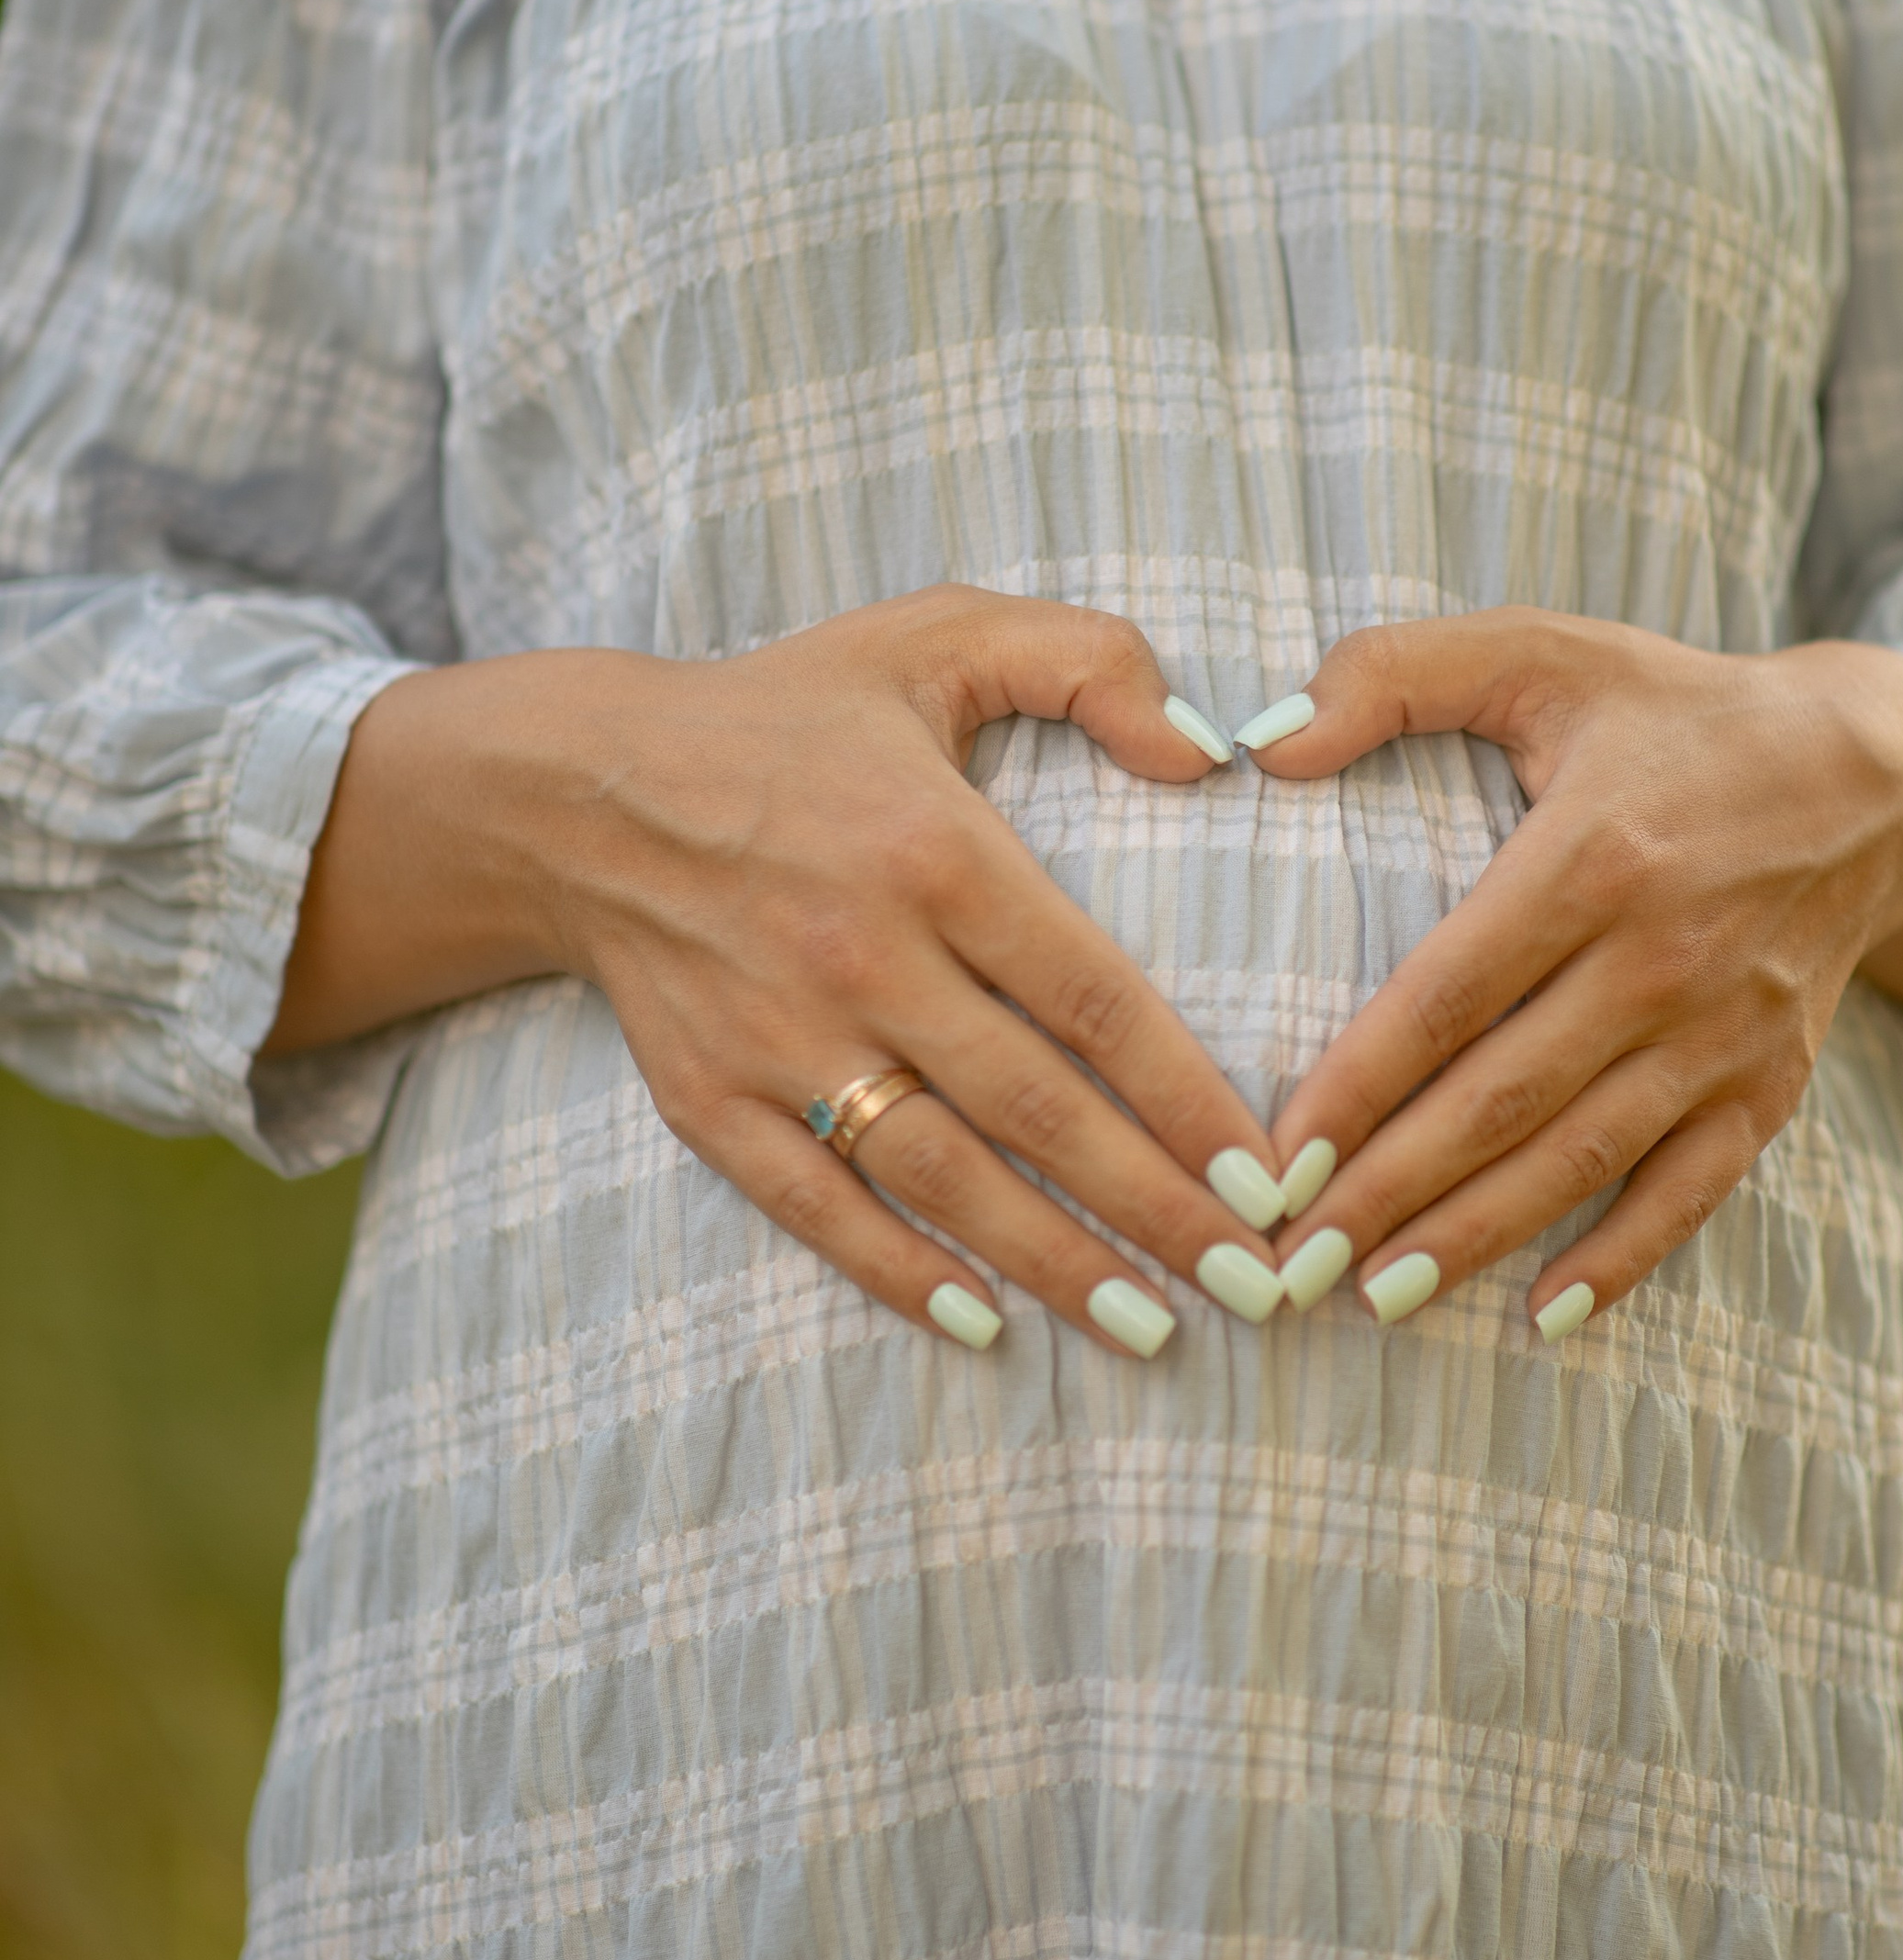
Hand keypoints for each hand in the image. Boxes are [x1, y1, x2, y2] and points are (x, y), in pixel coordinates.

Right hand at [268, 587, 1286, 1356]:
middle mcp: (862, 956)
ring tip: (1151, 1325)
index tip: (1267, 1173)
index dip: (1188, 1097)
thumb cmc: (786, 711)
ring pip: (939, 1175)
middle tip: (1254, 1285)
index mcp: (935, 851)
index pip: (1093, 1000)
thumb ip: (1090, 660)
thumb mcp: (939, 634)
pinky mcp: (710, 1097)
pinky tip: (981, 1323)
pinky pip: (816, 1204)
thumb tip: (1209, 748)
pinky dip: (895, 1272)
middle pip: (1036, 1109)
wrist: (578, 785)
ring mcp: (780, 1038)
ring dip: (1050, 1260)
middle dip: (1155, 1209)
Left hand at [1243, 614, 1902, 1334]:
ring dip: (1476, 1238)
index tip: (1274, 1156)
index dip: (1358, 1084)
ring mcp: (1724, 1034)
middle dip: (1389, 1191)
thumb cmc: (1673, 712)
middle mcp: (1663, 959)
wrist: (1871, 777)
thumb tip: (1263, 746)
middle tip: (1290, 1259)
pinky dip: (1622, 1261)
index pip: (1449, 995)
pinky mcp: (1771, 1085)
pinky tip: (1543, 1317)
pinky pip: (1691, 1191)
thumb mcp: (1542, 652)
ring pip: (1582, 1159)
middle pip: (1502, 1099)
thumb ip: (1394, 674)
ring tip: (1376, 1298)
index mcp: (1593, 856)